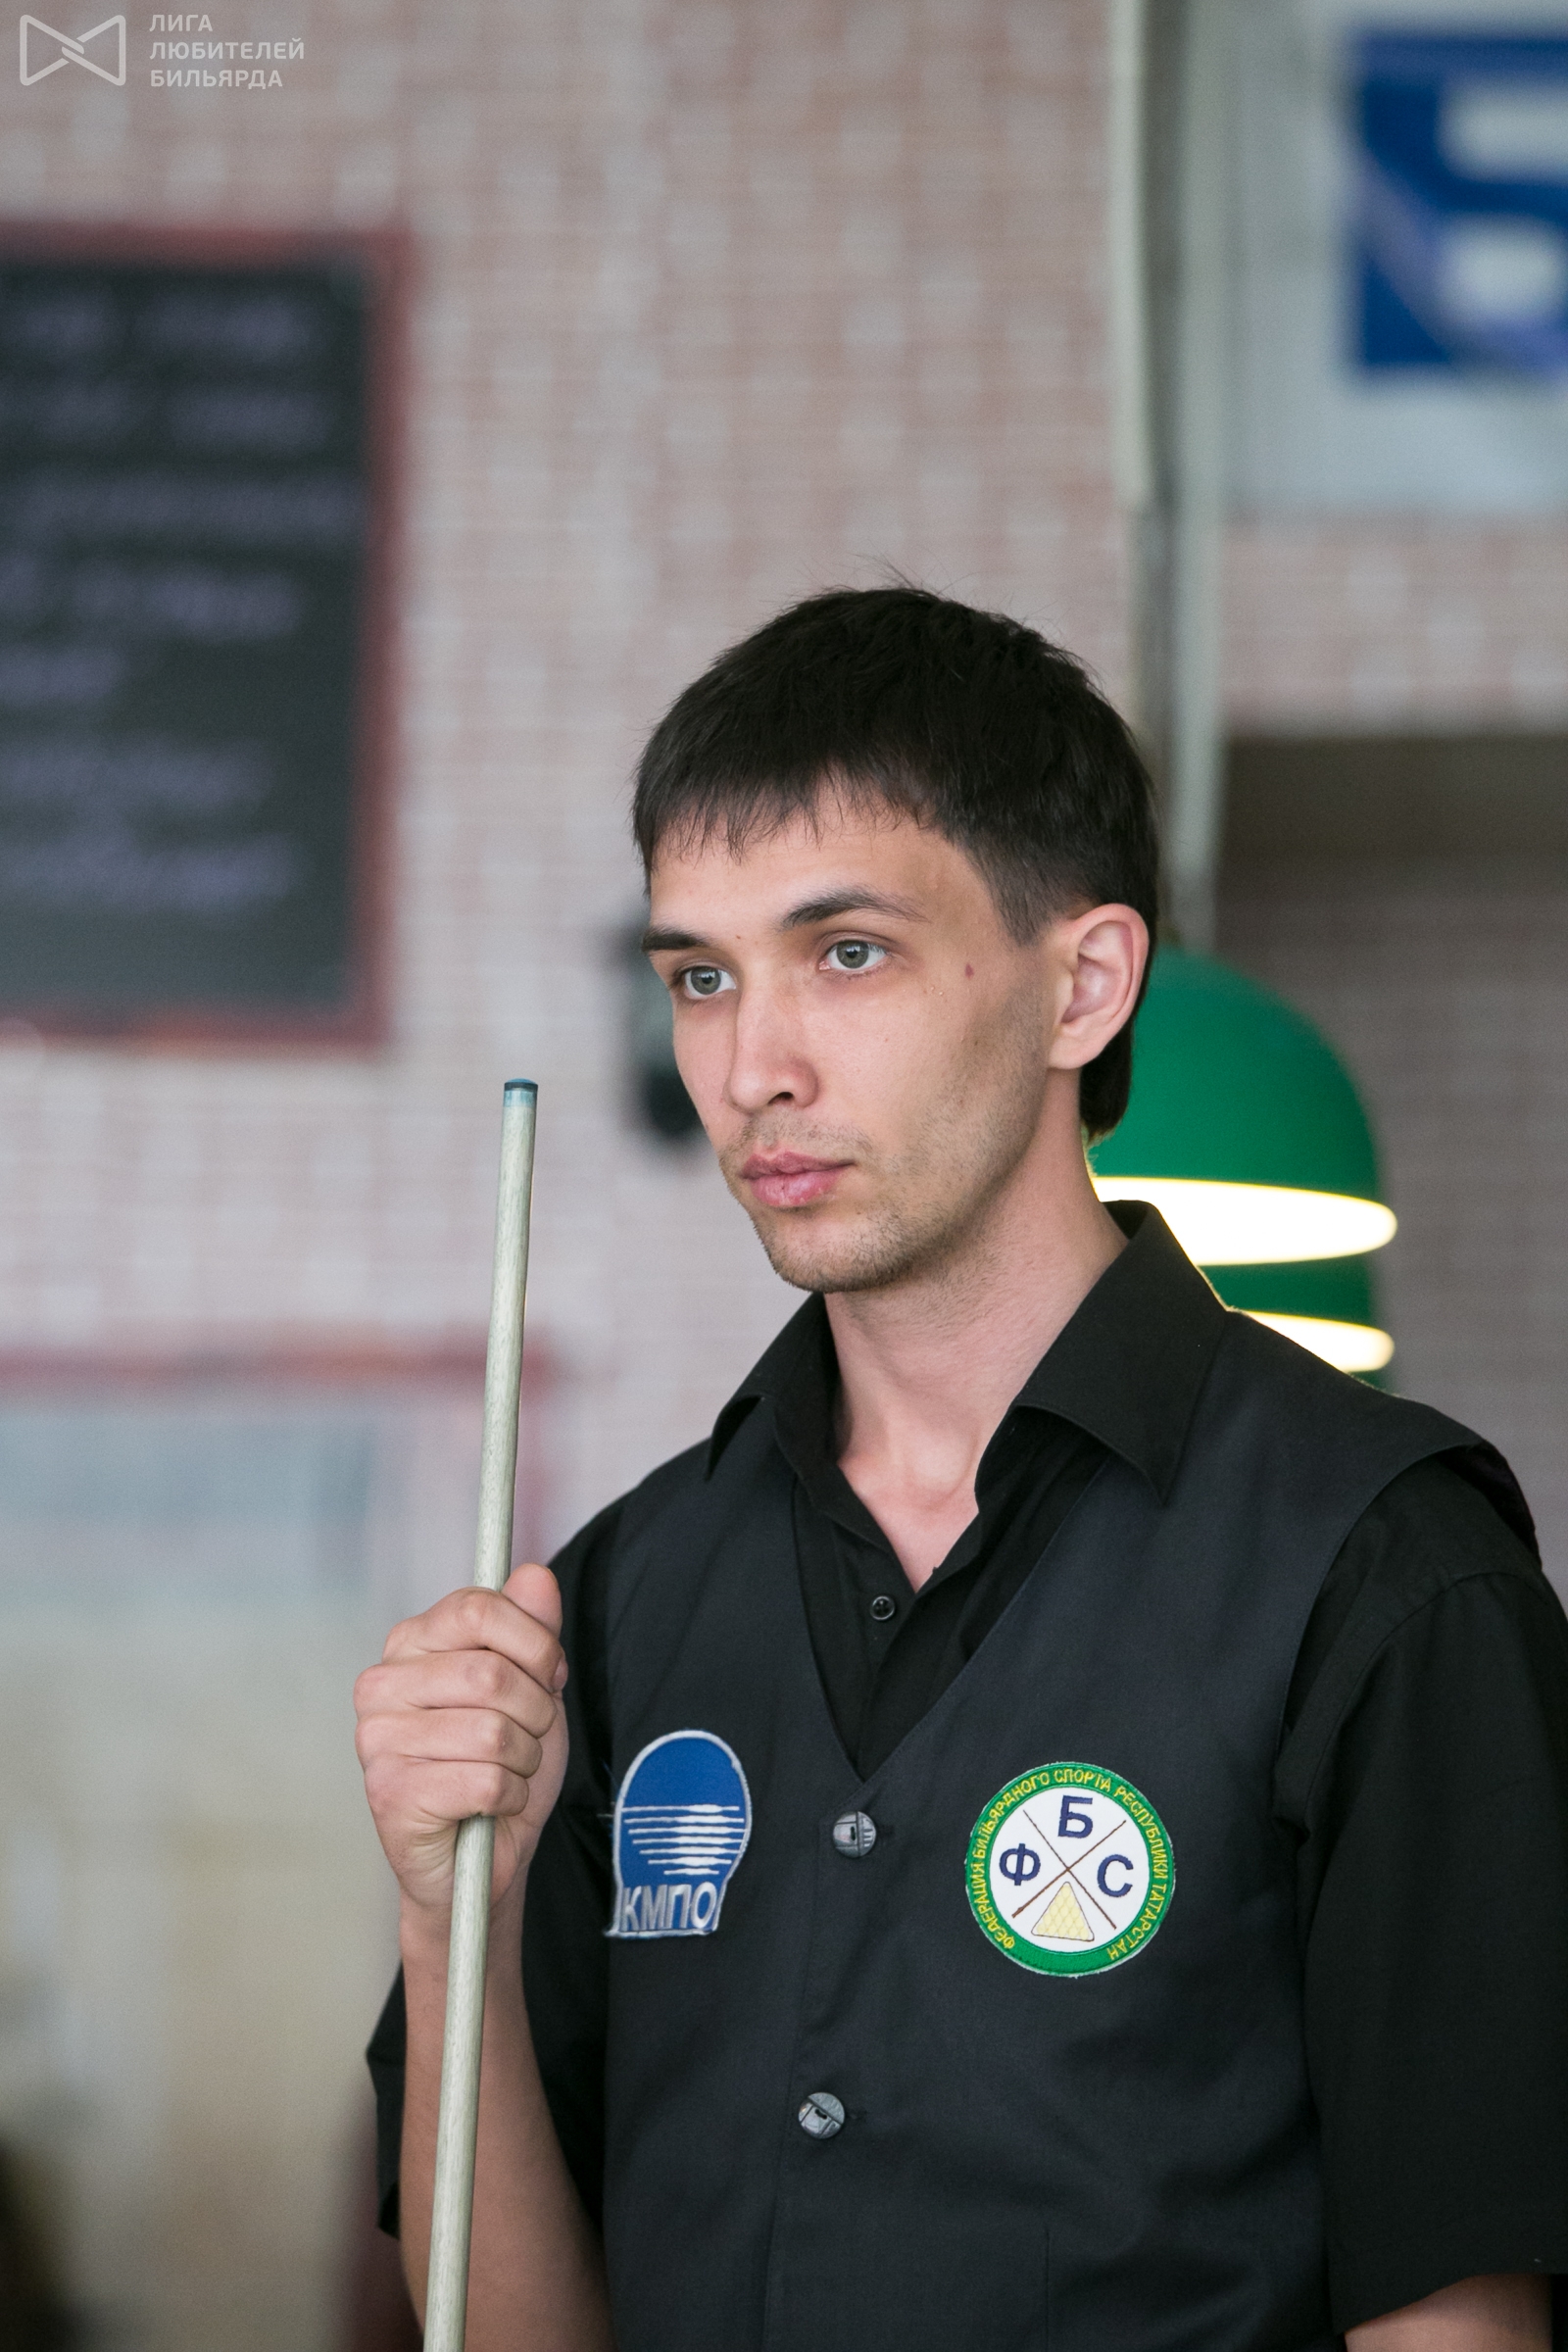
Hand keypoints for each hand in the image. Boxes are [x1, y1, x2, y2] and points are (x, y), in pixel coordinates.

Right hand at [354, 1564, 568, 1925]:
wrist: (482, 1856)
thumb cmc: (502, 1765)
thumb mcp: (533, 1687)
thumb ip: (534, 1630)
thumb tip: (535, 1575)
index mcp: (411, 1643)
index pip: (479, 1609)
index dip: (533, 1644)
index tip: (546, 1673)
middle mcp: (382, 1684)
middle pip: (490, 1673)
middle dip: (536, 1711)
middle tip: (528, 1736)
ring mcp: (377, 1739)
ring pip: (493, 1731)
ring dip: (524, 1760)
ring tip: (507, 1772)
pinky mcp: (388, 1793)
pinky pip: (485, 1780)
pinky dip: (509, 1795)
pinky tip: (490, 1804)